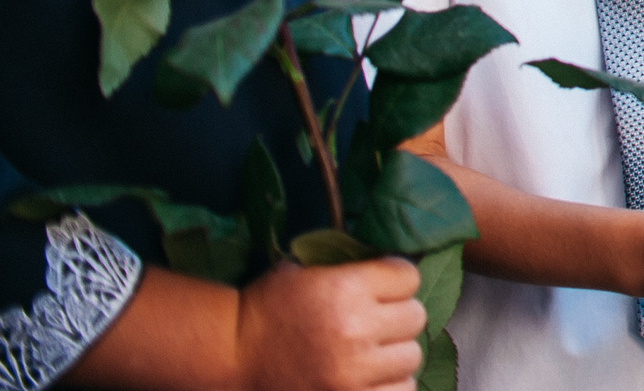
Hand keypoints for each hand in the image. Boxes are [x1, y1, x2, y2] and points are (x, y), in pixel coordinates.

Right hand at [236, 257, 427, 390]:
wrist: (228, 359)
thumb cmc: (265, 312)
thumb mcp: (304, 272)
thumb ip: (350, 267)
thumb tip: (394, 265)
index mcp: (344, 289)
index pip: (408, 277)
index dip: (395, 281)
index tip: (383, 288)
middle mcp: (354, 329)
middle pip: (415, 316)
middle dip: (397, 317)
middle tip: (375, 323)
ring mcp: (353, 372)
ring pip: (411, 356)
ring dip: (395, 354)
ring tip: (370, 353)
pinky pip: (402, 390)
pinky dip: (391, 385)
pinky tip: (370, 378)